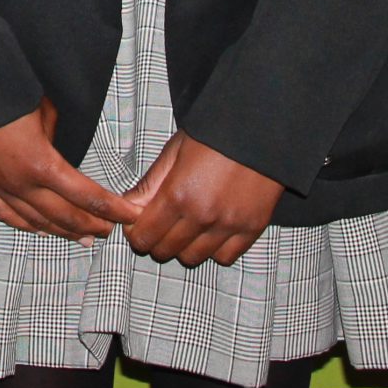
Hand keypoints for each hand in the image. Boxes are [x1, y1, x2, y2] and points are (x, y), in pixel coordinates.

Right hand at [0, 99, 142, 241]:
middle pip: (65, 216)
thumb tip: (57, 152)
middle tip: (110, 231)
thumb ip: (54, 138)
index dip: (111, 208)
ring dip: (64, 232)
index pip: (86, 195)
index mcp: (43, 165)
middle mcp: (23, 185)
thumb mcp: (42, 111)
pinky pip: (9, 216)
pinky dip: (29, 226)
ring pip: (38, 223)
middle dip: (92, 225)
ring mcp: (2, 190)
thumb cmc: (5, 97)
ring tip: (84, 238)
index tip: (130, 215)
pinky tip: (41, 230)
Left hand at [124, 132, 284, 266]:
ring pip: (193, 258)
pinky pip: (224, 258)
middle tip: (161, 227)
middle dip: (156, 241)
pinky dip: (214, 250)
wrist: (259, 129)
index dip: (136, 234)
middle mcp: (202, 216)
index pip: (144, 236)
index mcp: (177, 194)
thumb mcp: (174, 152)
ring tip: (187, 228)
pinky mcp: (252, 228)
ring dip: (184, 247)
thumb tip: (129, 209)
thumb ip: (149, 185)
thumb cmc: (213, 135)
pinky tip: (211, 233)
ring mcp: (228, 225)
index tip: (139, 226)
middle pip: (166, 251)